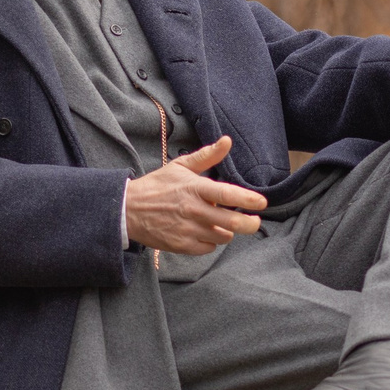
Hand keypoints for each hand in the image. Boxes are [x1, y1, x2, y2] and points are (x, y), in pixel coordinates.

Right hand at [123, 136, 265, 253]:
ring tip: (218, 222)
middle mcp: (194, 210)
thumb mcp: (180, 167)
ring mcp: (188, 230)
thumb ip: (207, 156)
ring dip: (226, 231)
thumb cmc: (156, 186)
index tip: (262, 202)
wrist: (128, 211)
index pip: (228, 194)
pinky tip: (203, 231)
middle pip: (232, 222)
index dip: (248, 199)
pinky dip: (210, 242)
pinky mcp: (182, 246)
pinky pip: (208, 248)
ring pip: (223, 237)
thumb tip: (227, 141)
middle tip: (254, 221)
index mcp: (195, 189)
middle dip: (250, 224)